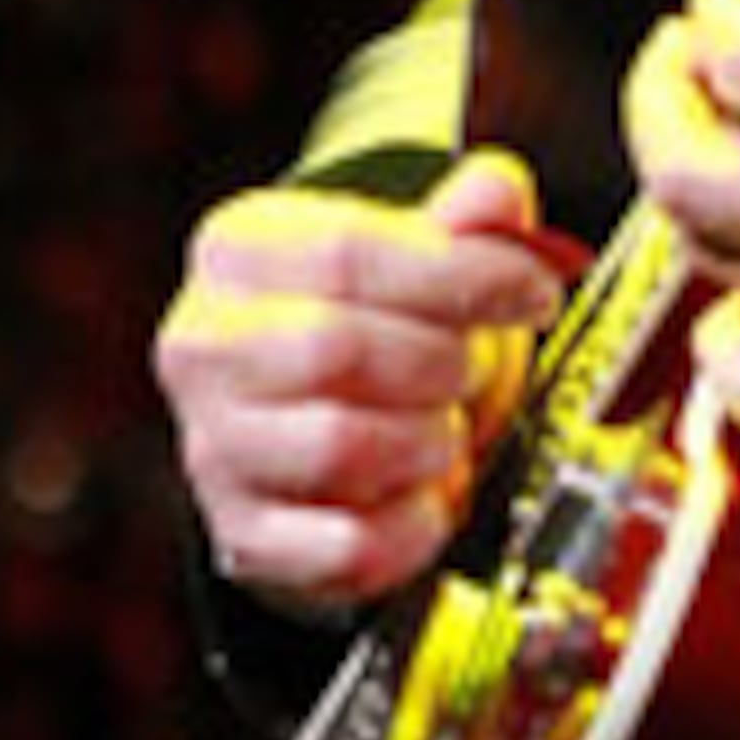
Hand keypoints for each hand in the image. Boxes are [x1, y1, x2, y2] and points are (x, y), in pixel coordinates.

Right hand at [156, 149, 574, 607]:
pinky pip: (347, 544)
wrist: (319, 428)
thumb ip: (467, 218)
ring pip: (339, 447)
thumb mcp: (419, 251)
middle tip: (473, 370)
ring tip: (446, 429)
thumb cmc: (379, 323)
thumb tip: (497, 196)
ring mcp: (213, 447)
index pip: (346, 253)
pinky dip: (414, 525)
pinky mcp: (245, 536)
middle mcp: (202, 347)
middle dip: (440, 363)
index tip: (537, 294)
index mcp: (237, 252)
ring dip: (428, 442)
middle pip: (337, 349)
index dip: (461, 274)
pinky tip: (430, 496)